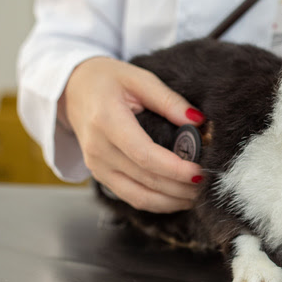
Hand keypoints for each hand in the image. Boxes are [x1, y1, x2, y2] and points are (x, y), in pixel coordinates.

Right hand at [62, 56, 205, 212]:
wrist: (71, 88)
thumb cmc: (107, 80)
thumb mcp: (139, 78)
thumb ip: (169, 100)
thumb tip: (198, 120)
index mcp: (106, 121)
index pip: (145, 155)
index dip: (175, 169)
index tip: (201, 171)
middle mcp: (98, 150)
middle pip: (146, 179)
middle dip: (181, 187)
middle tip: (209, 184)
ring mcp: (97, 166)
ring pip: (139, 197)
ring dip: (172, 201)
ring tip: (199, 195)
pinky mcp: (100, 176)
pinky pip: (132, 197)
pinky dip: (158, 203)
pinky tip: (179, 198)